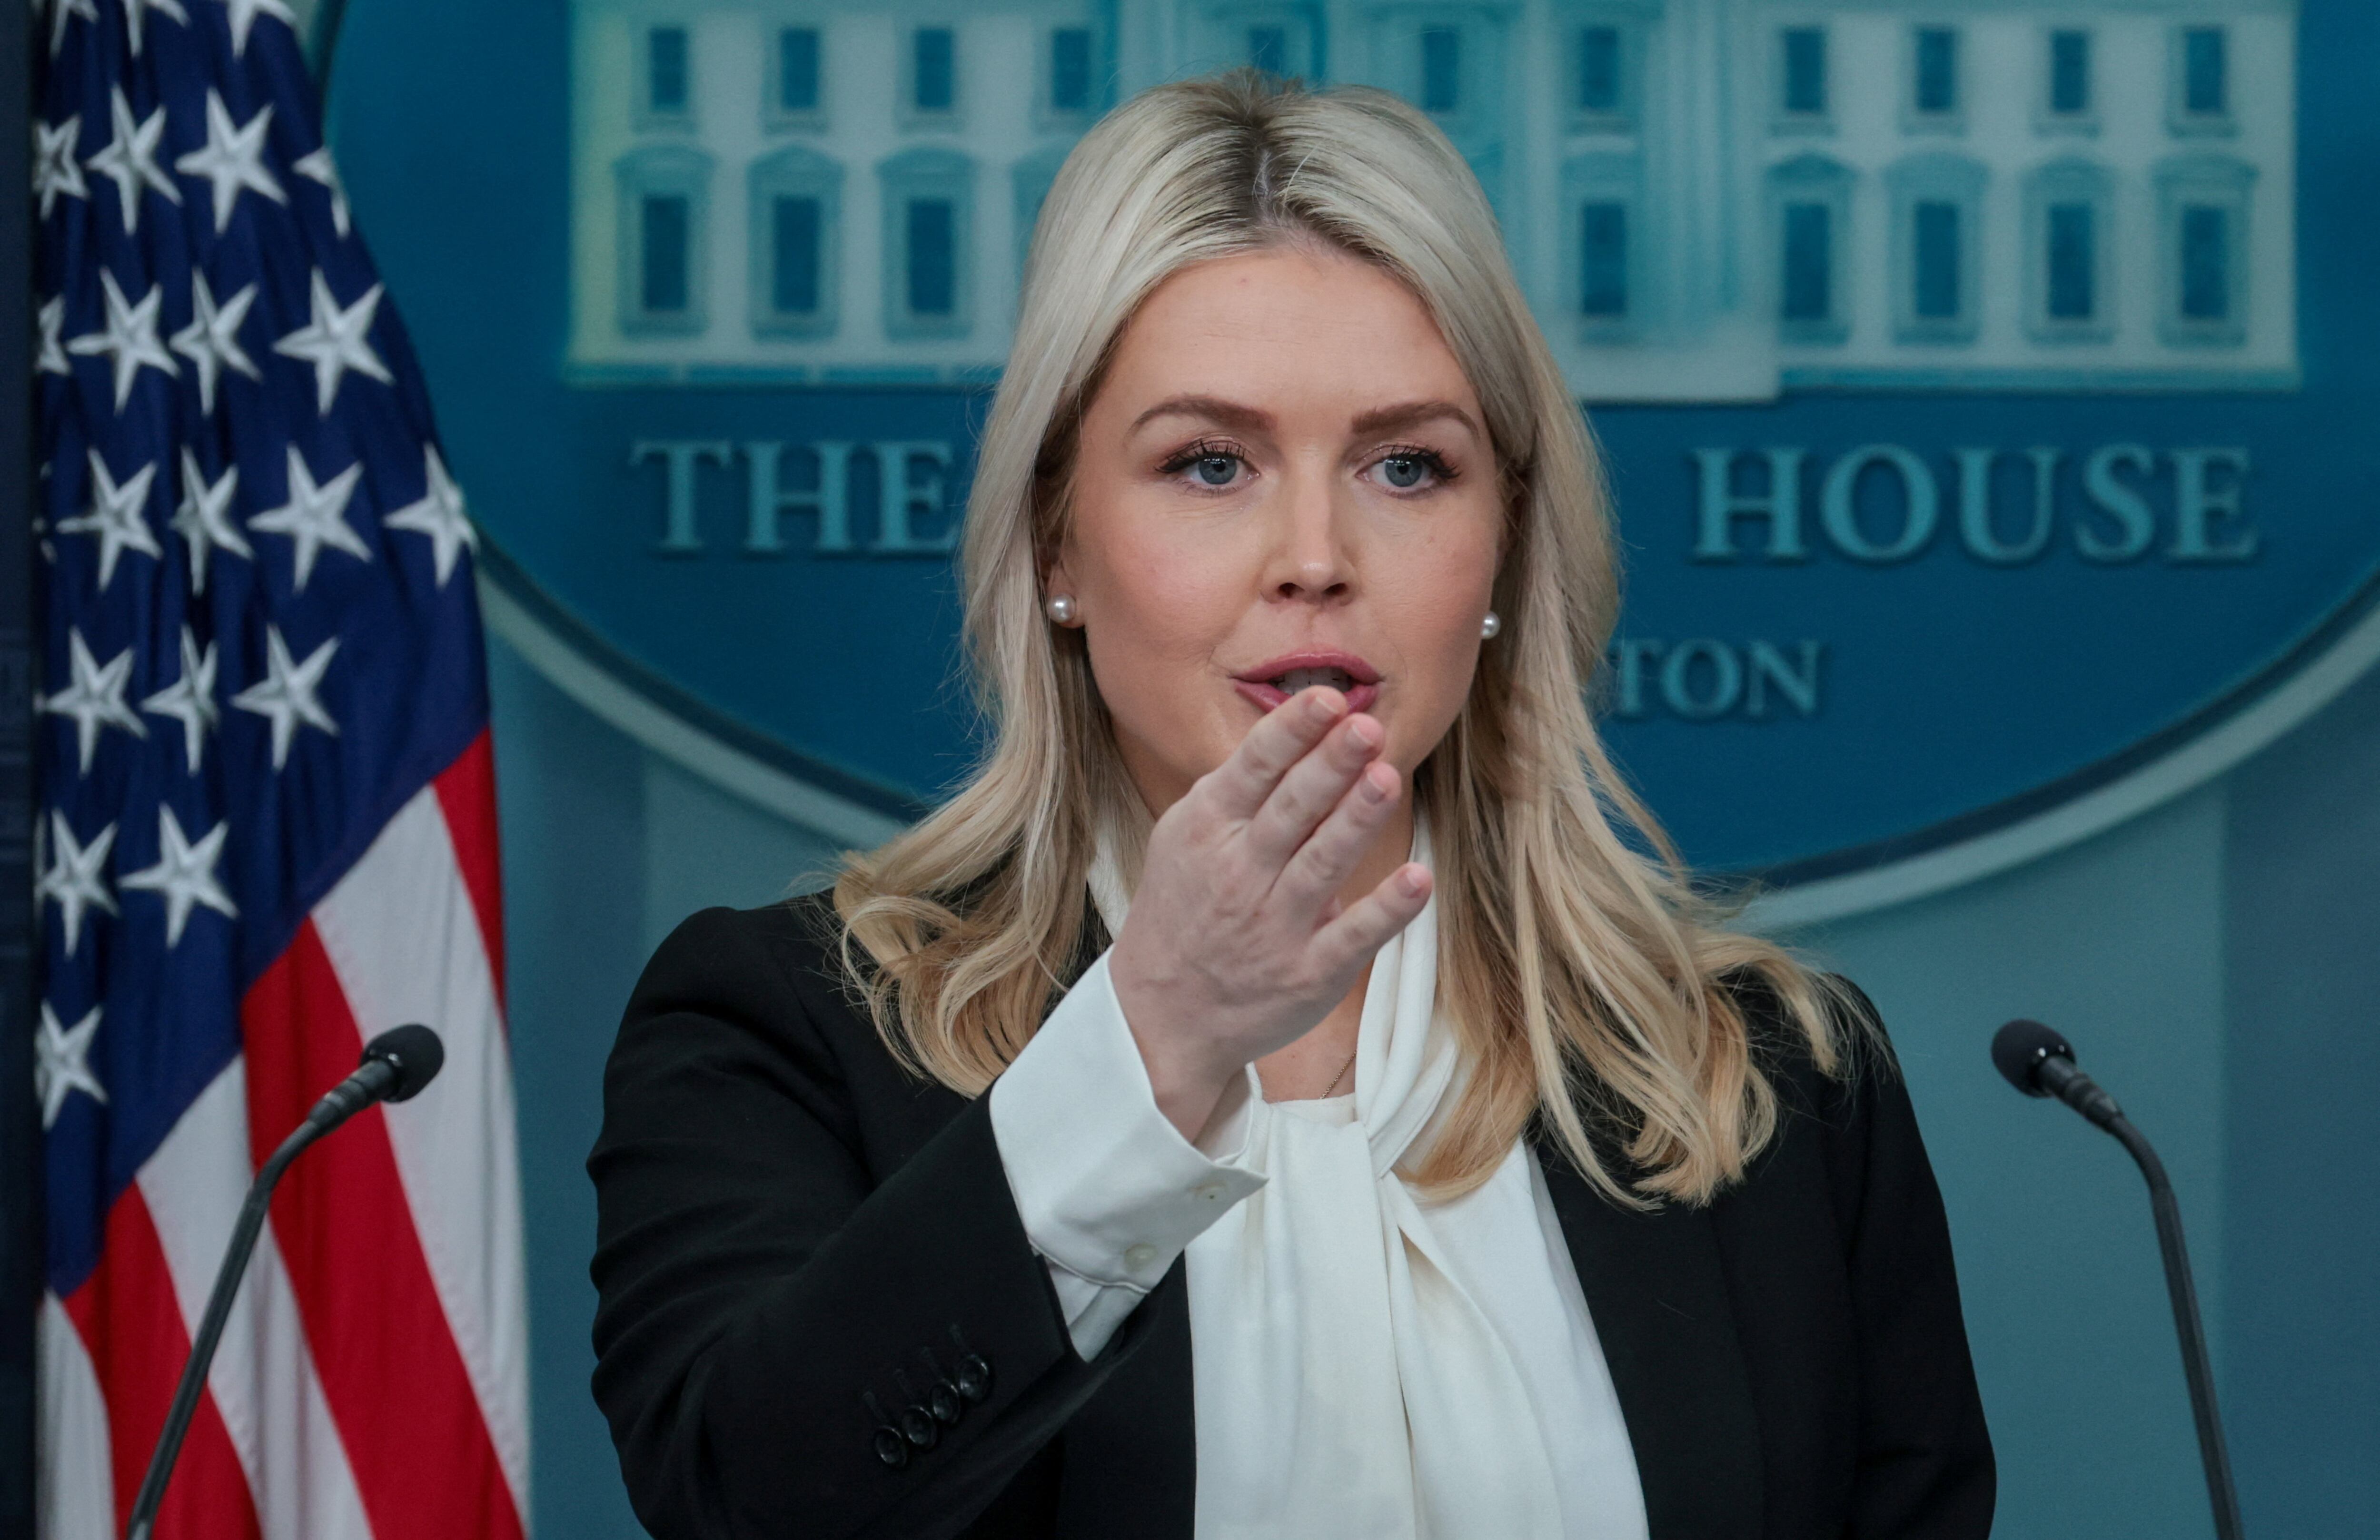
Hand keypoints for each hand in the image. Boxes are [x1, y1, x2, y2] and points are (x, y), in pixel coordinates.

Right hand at [1108, 687, 1433, 1139]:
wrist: (1159, 1014)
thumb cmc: (1184, 910)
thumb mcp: (1186, 838)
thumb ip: (1238, 788)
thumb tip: (1300, 731)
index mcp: (1209, 830)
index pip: (1253, 769)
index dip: (1291, 732)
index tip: (1327, 699)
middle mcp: (1240, 875)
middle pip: (1290, 810)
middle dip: (1330, 766)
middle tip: (1366, 727)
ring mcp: (1275, 926)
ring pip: (1321, 864)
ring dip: (1356, 821)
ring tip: (1388, 779)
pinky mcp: (1309, 973)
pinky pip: (1352, 937)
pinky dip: (1385, 909)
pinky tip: (1417, 879)